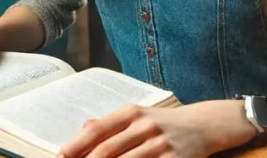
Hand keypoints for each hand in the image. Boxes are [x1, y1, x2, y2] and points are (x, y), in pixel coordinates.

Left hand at [57, 101, 255, 157]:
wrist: (205, 124)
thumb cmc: (164, 123)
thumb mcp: (137, 116)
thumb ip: (110, 124)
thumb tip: (82, 130)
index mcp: (131, 113)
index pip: (96, 130)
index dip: (75, 146)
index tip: (60, 157)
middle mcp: (144, 126)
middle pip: (107, 151)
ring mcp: (160, 145)